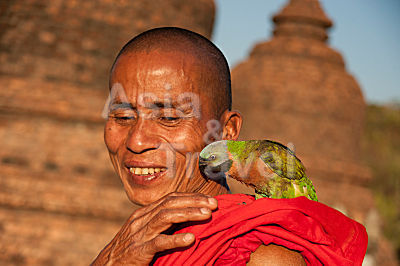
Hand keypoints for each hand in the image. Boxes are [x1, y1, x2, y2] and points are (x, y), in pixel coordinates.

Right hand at [91, 192, 217, 264]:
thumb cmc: (130, 249)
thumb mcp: (145, 232)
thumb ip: (162, 225)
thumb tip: (188, 219)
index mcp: (144, 213)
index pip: (170, 199)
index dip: (191, 197)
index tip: (209, 199)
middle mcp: (141, 219)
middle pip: (170, 203)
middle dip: (193, 201)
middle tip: (213, 204)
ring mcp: (139, 234)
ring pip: (165, 217)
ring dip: (188, 214)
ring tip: (207, 216)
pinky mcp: (138, 251)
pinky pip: (158, 243)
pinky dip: (175, 239)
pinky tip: (190, 238)